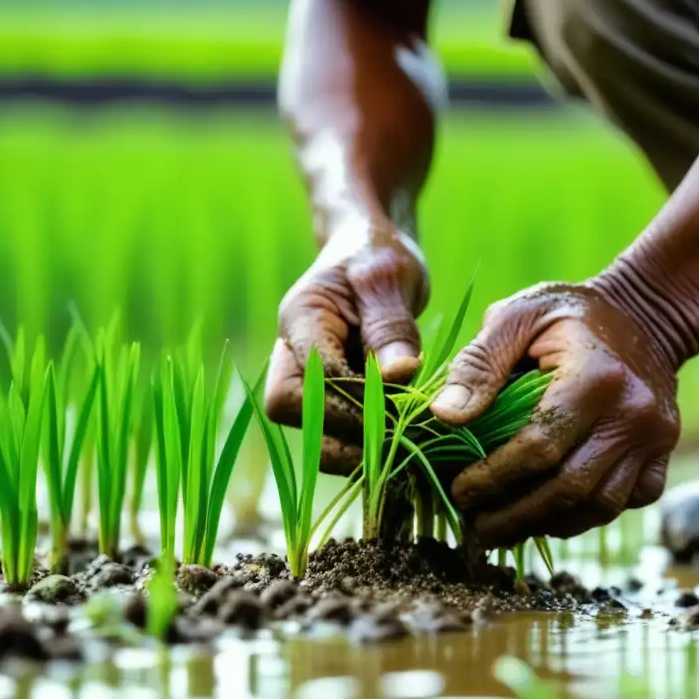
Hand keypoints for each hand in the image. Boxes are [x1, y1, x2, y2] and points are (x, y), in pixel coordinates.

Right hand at [264, 222, 429, 473]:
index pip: (312, 375)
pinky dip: (364, 441)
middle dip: (343, 432)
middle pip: (293, 410)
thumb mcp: (390, 278)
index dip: (353, 400)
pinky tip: (404, 441)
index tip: (403, 410)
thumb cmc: (379, 254)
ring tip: (407, 447)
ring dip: (353, 445)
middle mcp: (290, 350)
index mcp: (300, 317)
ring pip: (310, 428)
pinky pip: (333, 429)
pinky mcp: (324, 392)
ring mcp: (302, 375)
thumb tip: (400, 374)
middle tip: (402, 442)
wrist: (371, 251)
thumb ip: (391, 325)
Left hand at [430, 281, 680, 545]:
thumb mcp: (515, 317)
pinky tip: (550, 514)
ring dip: (548, 525)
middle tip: (476, 527)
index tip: (459, 492)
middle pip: (569, 488)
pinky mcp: (665, 451)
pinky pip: (629, 501)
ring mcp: (656, 437)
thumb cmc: (565, 313)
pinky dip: (588, 515)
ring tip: (505, 528)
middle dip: (516, 516)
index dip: (493, 479)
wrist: (643, 312)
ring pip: (601, 506)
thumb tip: (443, 416)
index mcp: (594, 377)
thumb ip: (478, 364)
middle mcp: (633, 413)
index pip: (539, 448)